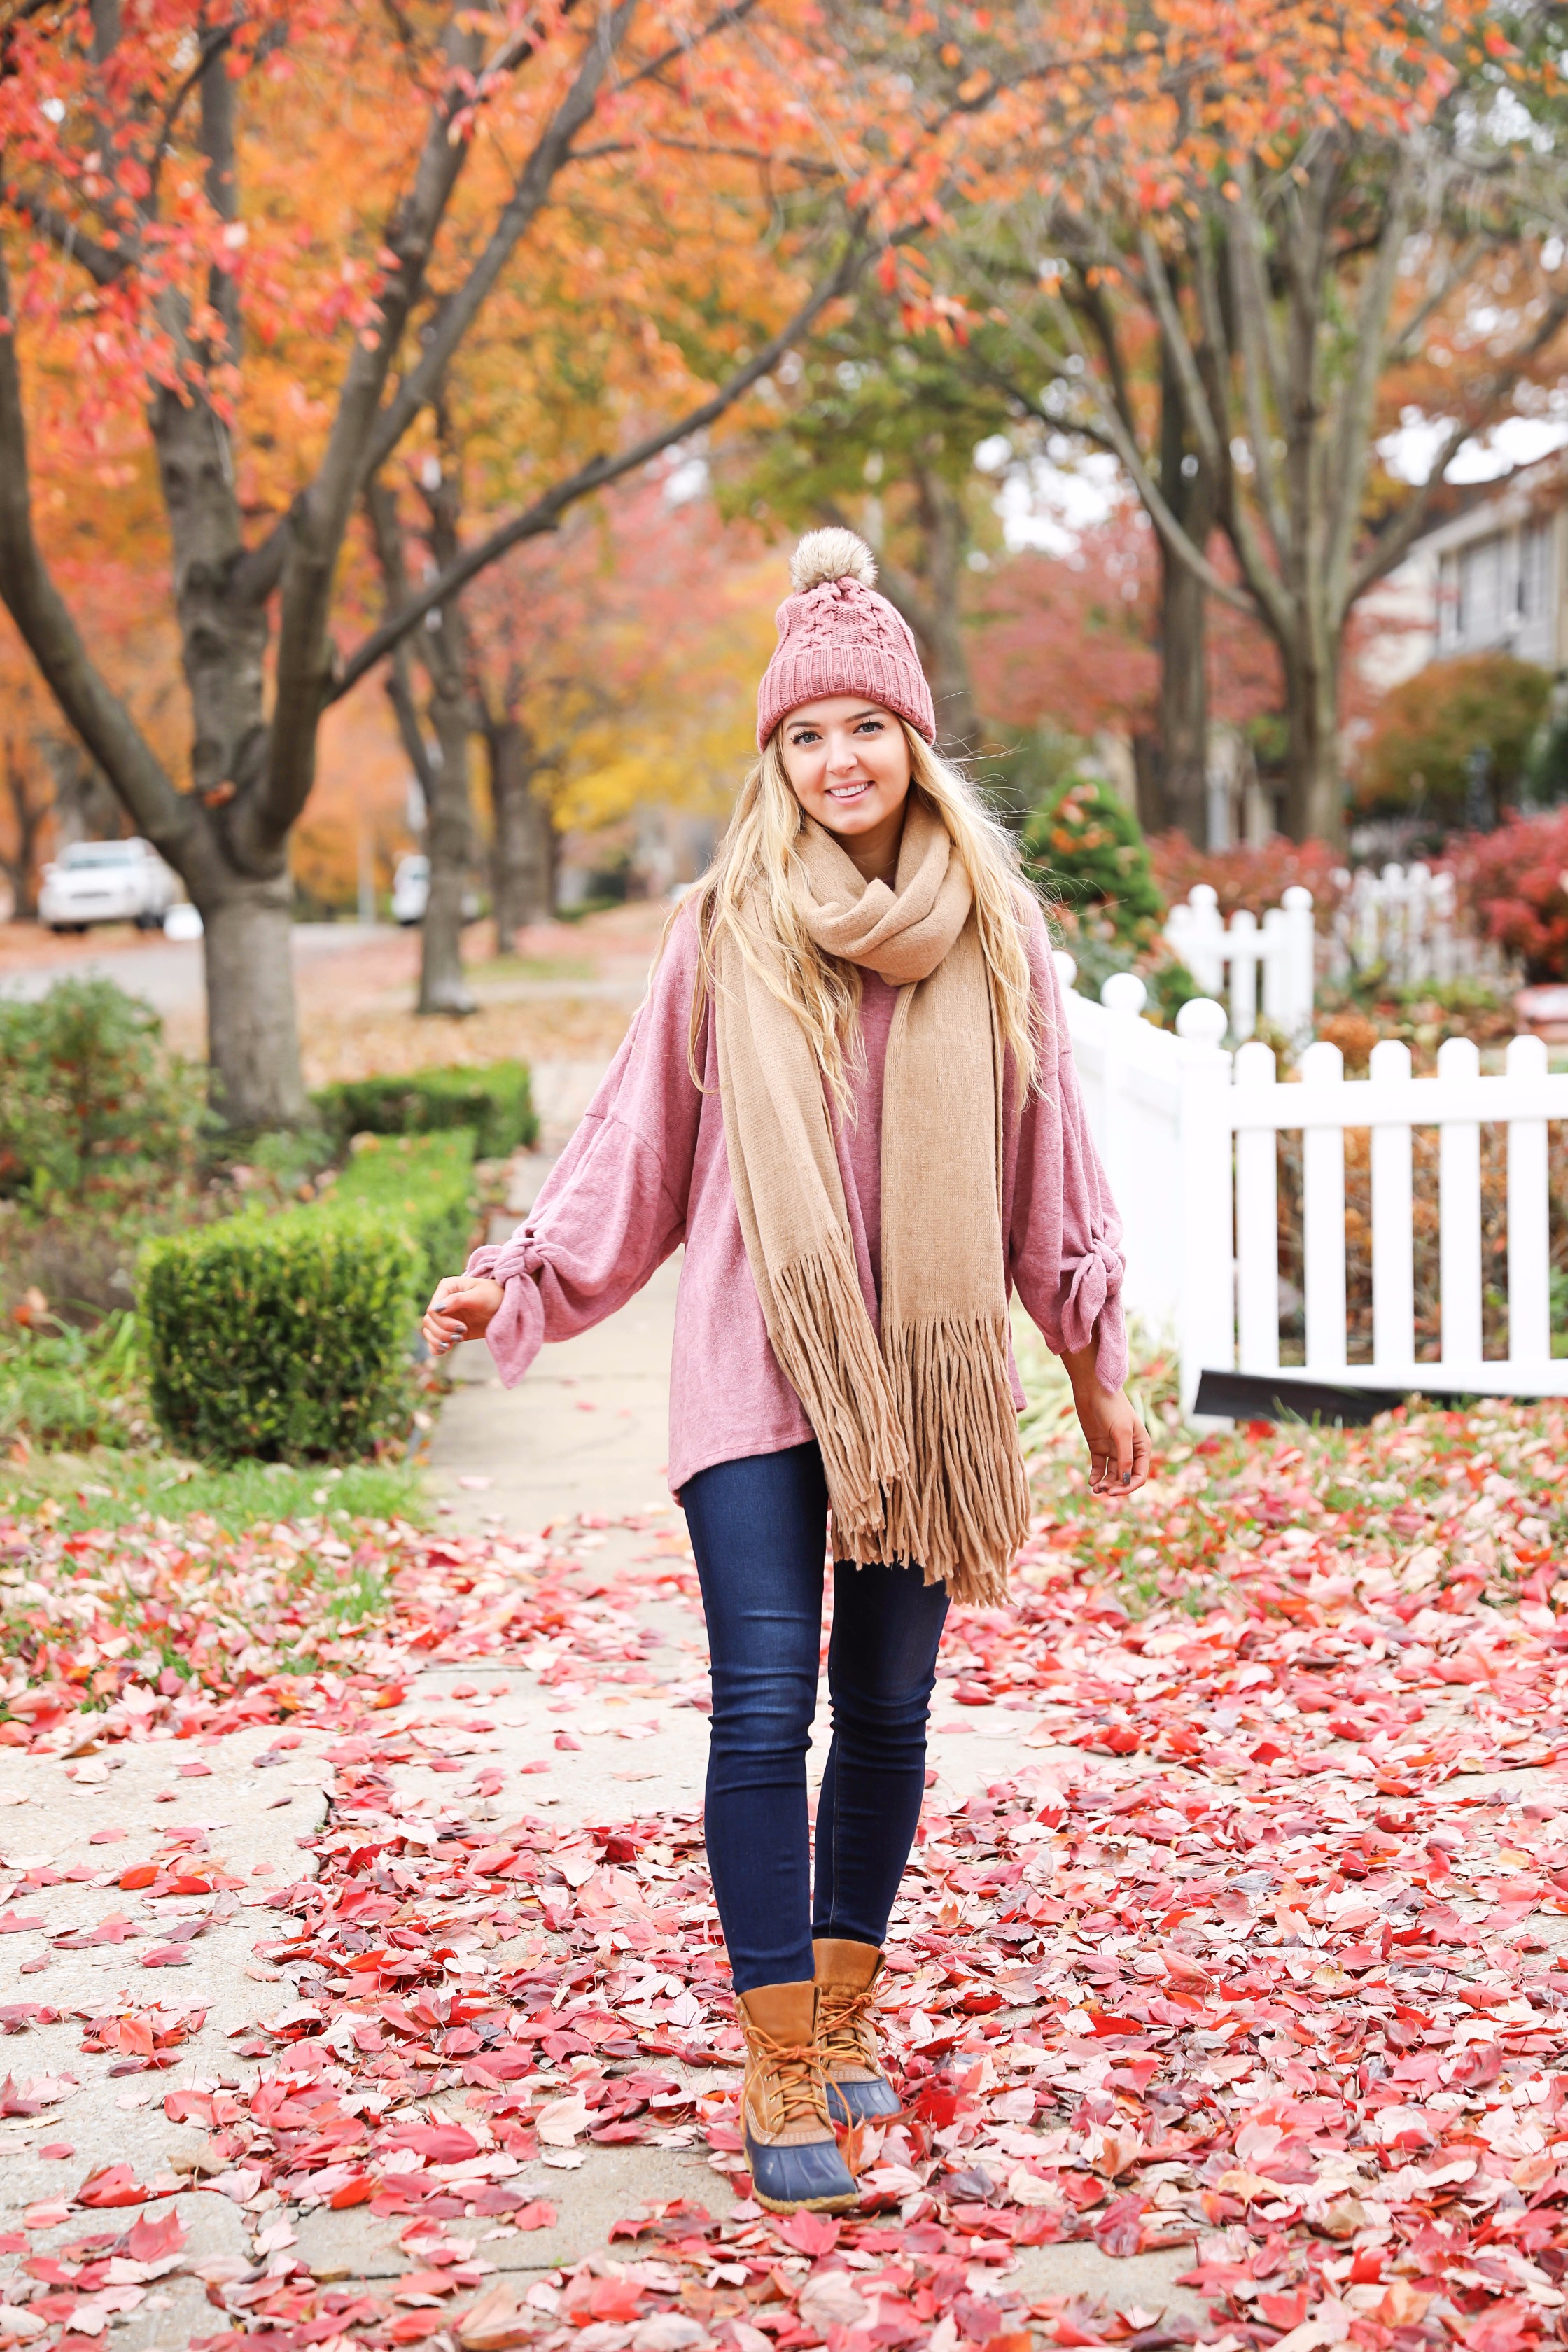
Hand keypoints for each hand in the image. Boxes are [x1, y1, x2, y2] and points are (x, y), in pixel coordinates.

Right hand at [422, 1274, 504, 1359]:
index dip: (443, 1321)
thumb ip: (457, 1300)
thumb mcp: (479, 1296)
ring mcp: (446, 1316)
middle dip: (443, 1332)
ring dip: (439, 1340)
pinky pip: (435, 1340)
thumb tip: (435, 1309)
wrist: (508, 1308)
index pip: (432, 1309)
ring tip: (457, 1341)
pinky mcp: (451, 1329)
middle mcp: (443, 1301)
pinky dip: (437, 1347)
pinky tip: (447, 1349)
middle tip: (462, 1333)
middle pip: (429, 1322)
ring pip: (429, 1331)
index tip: (462, 1327)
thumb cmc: (496, 1296)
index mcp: (447, 1287)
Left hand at [1060, 1341, 1151, 1495]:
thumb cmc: (1112, 1407)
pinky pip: (1099, 1467)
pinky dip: (1096, 1476)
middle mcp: (1129, 1450)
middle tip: (1102, 1490)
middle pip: (1125, 1478)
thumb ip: (1124, 1457)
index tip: (1114, 1491)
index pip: (1139, 1475)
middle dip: (1115, 1487)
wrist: (1093, 1390)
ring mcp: (1113, 1449)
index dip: (1128, 1486)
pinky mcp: (1098, 1447)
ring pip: (1112, 1475)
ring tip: (1095, 1488)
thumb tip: (1125, 1481)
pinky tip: (1091, 1481)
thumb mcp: (1121, 1432)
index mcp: (1142, 1447)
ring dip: (1105, 1483)